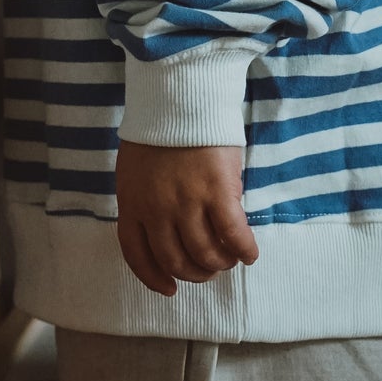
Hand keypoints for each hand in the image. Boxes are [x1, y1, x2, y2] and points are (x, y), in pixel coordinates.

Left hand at [115, 141, 258, 296]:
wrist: (179, 92)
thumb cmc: (160, 126)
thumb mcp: (136, 167)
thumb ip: (145, 199)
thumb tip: (166, 230)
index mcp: (131, 200)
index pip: (136, 253)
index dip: (153, 277)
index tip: (169, 288)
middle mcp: (156, 208)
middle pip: (174, 259)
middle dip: (194, 272)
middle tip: (208, 268)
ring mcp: (186, 201)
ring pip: (205, 254)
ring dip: (219, 263)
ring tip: (228, 257)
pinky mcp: (217, 191)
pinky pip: (233, 236)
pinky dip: (243, 250)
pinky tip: (249, 253)